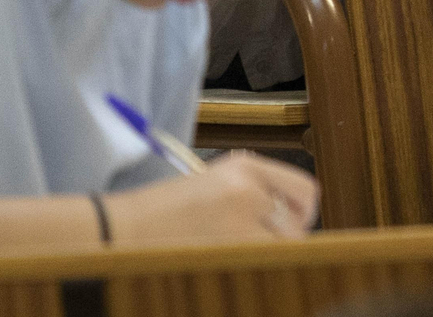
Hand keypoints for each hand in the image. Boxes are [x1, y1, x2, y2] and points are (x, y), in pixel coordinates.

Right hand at [105, 151, 318, 243]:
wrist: (127, 227)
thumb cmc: (166, 211)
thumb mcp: (214, 184)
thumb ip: (254, 194)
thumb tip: (292, 220)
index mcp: (245, 165)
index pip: (305, 188)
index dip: (304, 212)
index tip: (295, 223)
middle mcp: (250, 187)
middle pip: (300, 224)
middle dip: (288, 240)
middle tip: (263, 246)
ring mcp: (243, 218)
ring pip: (287, 248)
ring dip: (272, 255)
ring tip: (241, 252)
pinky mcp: (235, 245)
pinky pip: (267, 263)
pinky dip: (258, 266)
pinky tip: (233, 262)